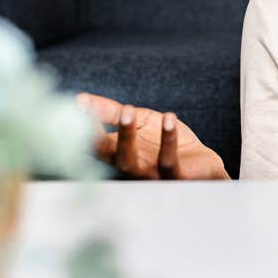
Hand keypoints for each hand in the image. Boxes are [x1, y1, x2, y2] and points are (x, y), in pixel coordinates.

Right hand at [77, 92, 229, 179]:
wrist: (200, 161)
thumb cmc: (163, 143)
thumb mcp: (139, 121)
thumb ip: (111, 112)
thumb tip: (80, 99)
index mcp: (117, 154)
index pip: (92, 144)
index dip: (83, 127)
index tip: (76, 104)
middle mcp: (130, 168)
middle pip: (107, 156)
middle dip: (96, 135)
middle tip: (89, 110)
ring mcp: (151, 175)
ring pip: (130, 163)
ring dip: (126, 137)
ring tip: (128, 110)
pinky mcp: (176, 178)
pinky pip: (168, 162)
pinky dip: (168, 140)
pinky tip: (169, 118)